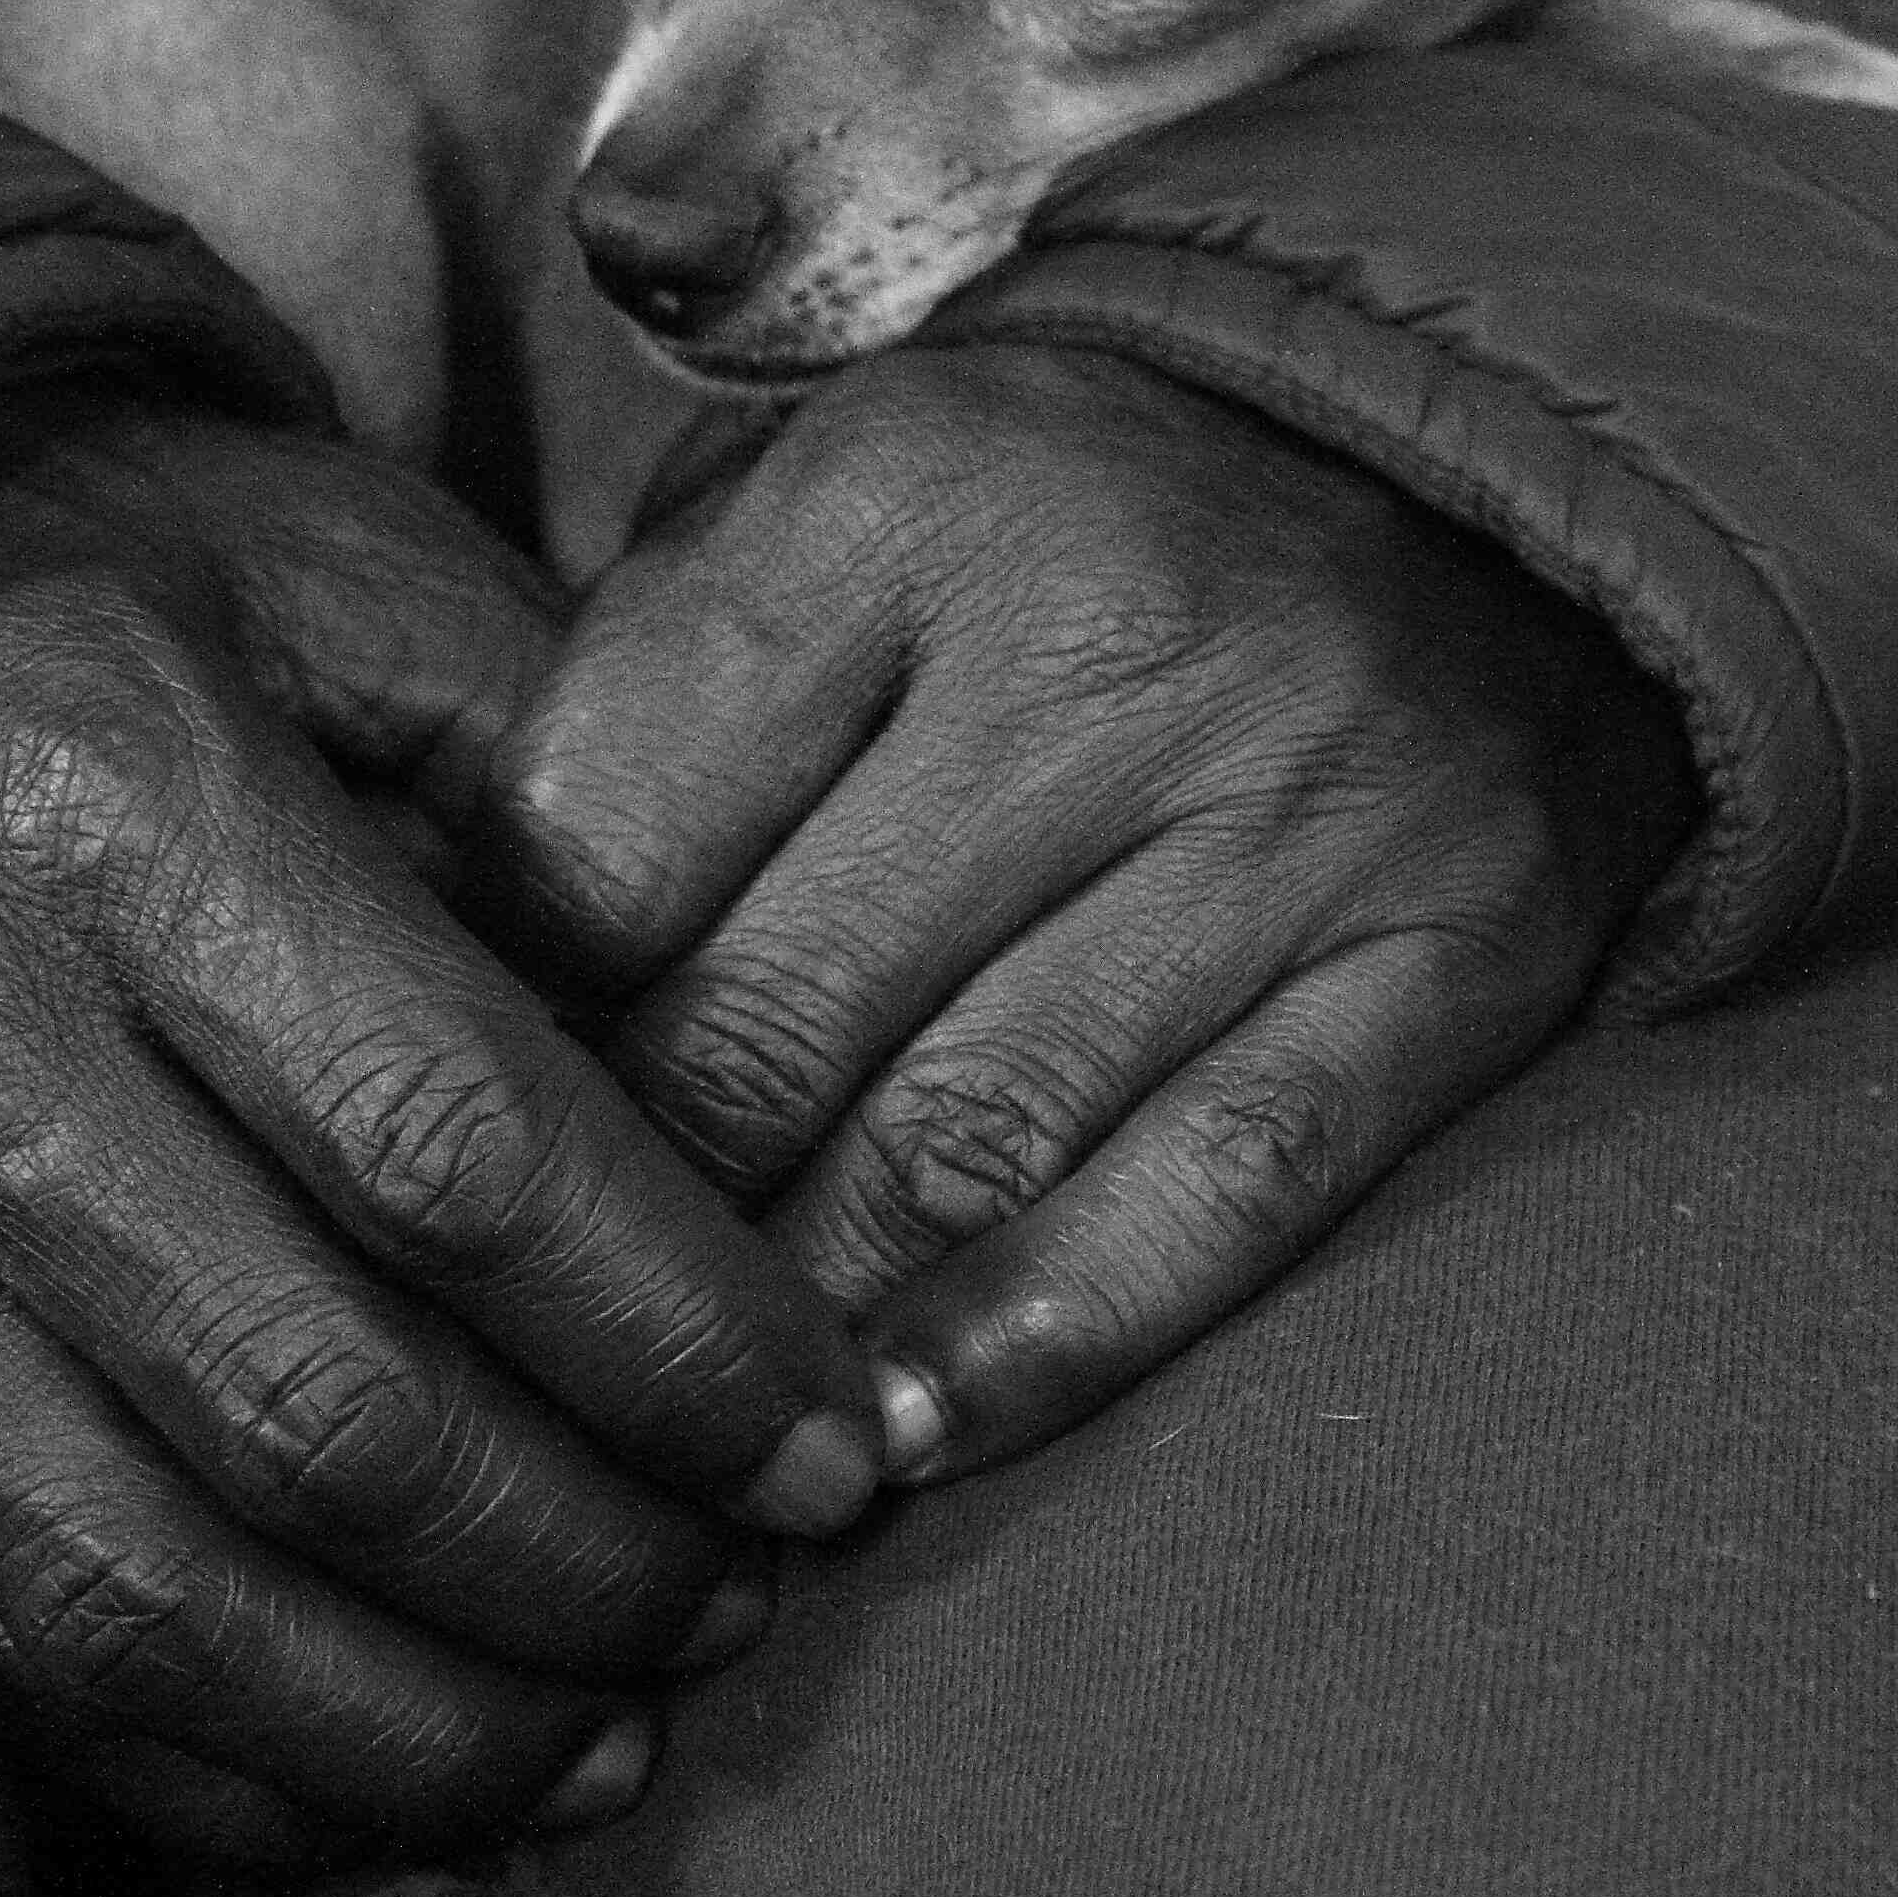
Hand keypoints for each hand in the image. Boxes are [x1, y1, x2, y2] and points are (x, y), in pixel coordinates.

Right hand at [0, 395, 884, 1866]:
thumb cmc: (107, 592)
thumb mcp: (338, 566)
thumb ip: (559, 763)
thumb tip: (744, 1060)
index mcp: (120, 814)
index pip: (450, 1149)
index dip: (673, 1336)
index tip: (831, 1439)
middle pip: (324, 1410)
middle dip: (591, 1553)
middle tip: (762, 1586)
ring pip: (162, 1592)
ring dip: (431, 1713)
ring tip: (624, 1724)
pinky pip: (20, 1649)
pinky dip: (237, 1770)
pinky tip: (417, 1782)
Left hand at [492, 345, 1696, 1484]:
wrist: (1462, 462)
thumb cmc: (1045, 520)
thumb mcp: (816, 494)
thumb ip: (629, 682)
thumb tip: (435, 957)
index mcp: (899, 497)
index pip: (605, 835)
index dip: (492, 1026)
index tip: (447, 1126)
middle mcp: (1100, 643)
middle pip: (767, 1016)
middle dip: (627, 1200)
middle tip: (535, 1309)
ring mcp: (1290, 810)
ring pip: (964, 1138)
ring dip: (798, 1313)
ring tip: (686, 1410)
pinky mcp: (1447, 957)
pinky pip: (1215, 1194)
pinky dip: (1046, 1338)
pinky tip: (908, 1434)